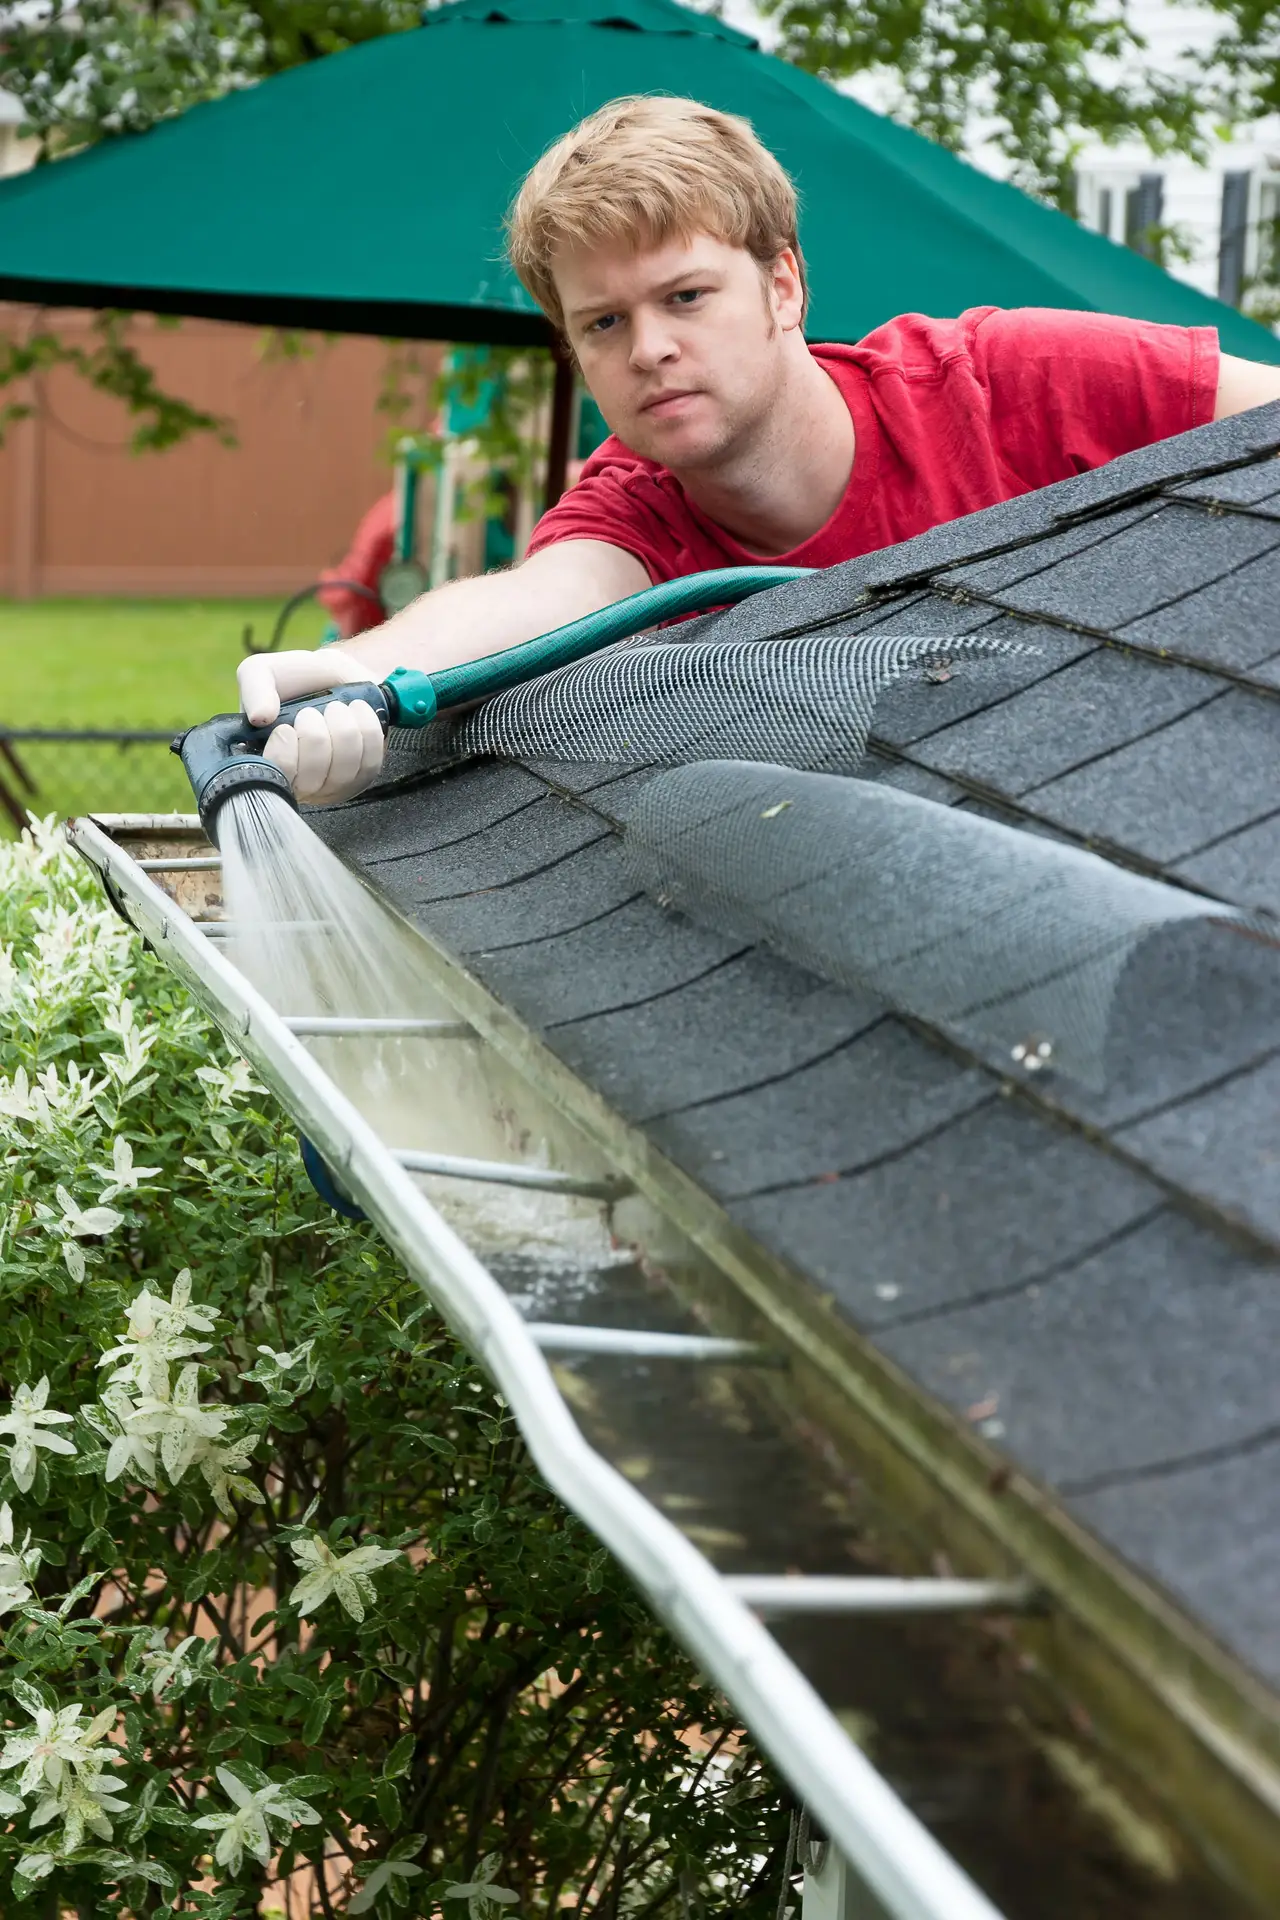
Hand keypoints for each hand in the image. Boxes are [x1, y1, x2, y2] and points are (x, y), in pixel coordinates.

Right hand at [236, 649, 384, 804]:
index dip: (285, 751)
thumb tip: (259, 717)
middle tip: (312, 711)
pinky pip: (370, 760)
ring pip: (344, 765)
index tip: (287, 726)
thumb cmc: (295, 678)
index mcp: (266, 763)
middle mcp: (298, 783)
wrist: (338, 676)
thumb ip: (254, 687)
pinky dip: (366, 727)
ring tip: (336, 708)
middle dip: (315, 731)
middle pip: (313, 773)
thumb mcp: (264, 671)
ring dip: (342, 725)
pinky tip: (357, 713)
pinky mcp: (361, 778)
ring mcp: (331, 786)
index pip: (276, 778)